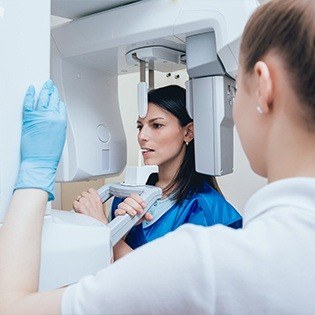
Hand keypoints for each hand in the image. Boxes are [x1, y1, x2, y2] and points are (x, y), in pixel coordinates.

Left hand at [14, 79, 66, 200]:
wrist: (40, 161)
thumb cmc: (50, 154)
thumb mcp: (60, 137)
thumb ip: (58, 125)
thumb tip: (55, 119)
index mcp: (60, 121)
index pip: (60, 106)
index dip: (58, 101)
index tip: (57, 97)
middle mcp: (51, 117)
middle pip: (52, 99)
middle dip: (52, 91)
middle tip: (51, 85)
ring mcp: (40, 116)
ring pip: (42, 98)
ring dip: (44, 90)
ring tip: (45, 85)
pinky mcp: (29, 118)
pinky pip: (28, 102)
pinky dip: (29, 94)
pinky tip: (31, 89)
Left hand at [73, 188, 107, 223]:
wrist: (99, 226)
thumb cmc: (99, 219)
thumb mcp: (100, 207)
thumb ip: (95, 201)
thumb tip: (89, 199)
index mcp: (97, 199)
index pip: (90, 190)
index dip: (87, 193)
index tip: (87, 197)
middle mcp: (92, 199)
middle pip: (83, 193)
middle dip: (82, 198)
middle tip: (84, 204)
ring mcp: (86, 203)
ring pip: (78, 198)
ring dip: (78, 202)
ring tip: (81, 208)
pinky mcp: (80, 207)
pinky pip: (75, 203)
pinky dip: (75, 206)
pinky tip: (78, 210)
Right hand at [115, 193, 152, 223]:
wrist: (130, 225)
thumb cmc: (136, 217)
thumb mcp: (143, 216)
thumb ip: (146, 215)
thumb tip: (150, 217)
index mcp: (133, 201)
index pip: (134, 195)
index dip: (139, 199)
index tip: (144, 205)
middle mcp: (127, 203)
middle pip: (128, 199)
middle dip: (136, 205)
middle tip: (140, 211)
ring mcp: (122, 208)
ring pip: (123, 204)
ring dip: (129, 209)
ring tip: (134, 214)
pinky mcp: (118, 213)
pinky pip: (117, 210)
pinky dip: (120, 211)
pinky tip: (124, 213)